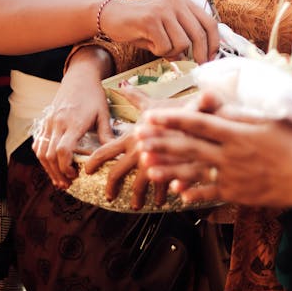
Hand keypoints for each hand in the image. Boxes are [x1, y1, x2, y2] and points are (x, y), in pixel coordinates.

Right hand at [33, 56, 113, 188]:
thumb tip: (115, 154)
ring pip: (41, 151)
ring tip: (59, 180)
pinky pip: (38, 143)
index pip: (63, 150)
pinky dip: (42, 157)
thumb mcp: (104, 113)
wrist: (80, 76)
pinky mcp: (45, 121)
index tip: (76, 176)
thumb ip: (106, 134)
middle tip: (68, 184)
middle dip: (57, 173)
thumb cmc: (94, 94)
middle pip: (50, 155)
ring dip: (48, 168)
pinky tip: (51, 166)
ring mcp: (49, 122)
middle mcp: (58, 123)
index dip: (66, 167)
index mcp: (74, 122)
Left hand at [84, 86, 187, 208]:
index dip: (93, 162)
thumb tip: (122, 85)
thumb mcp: (154, 104)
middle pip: (117, 174)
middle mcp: (140, 151)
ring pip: (140, 185)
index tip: (87, 171)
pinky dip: (161, 194)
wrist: (204, 115)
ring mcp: (155, 162)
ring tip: (137, 205)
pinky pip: (163, 188)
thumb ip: (136, 97)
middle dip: (111, 188)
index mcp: (133, 136)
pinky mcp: (170, 172)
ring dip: (137, 197)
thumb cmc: (177, 109)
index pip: (105, 151)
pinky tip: (163, 200)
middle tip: (109, 196)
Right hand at [101, 0, 218, 63]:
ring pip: (182, 43)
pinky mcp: (150, 20)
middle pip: (199, 35)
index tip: (211, 58)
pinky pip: (165, 46)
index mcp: (184, 3)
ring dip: (172, 53)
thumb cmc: (141, 25)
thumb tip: (202, 56)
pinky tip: (150, 44)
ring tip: (160, 47)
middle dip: (199, 55)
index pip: (210, 23)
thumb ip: (184, 35)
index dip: (214, 43)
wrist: (112, 15)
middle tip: (194, 66)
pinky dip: (159, 52)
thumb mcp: (167, 25)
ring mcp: (164, 11)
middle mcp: (177, 3)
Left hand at [136, 99, 291, 206]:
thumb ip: (239, 112)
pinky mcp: (237, 193)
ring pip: (194, 171)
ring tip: (148, 167)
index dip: (173, 119)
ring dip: (169, 169)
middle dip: (162, 142)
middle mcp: (230, 154)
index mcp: (236, 132)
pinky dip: (193, 192)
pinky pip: (210, 192)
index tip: (152, 115)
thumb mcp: (268, 119)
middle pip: (189, 147)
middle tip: (139, 139)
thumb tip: (217, 102)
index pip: (198, 122)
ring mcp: (232, 176)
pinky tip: (177, 193)